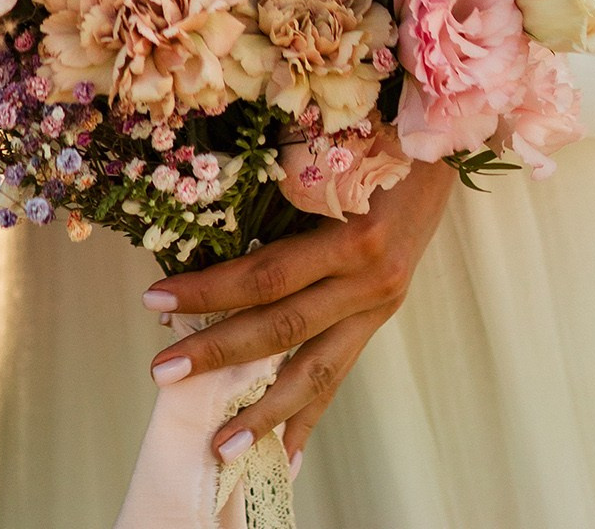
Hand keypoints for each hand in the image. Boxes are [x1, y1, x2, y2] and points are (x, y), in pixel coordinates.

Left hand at [142, 158, 456, 469]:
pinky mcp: (379, 320)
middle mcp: (368, 282)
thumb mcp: (331, 155)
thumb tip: (204, 224)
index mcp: (354, 237)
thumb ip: (280, 190)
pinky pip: (339, 375)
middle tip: (163, 371)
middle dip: (219, 353)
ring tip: (221, 446)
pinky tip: (286, 456)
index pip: (268, 276)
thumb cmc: (376, 138)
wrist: (438, 150)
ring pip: (315, 372)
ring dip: (265, 413)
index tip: (156, 298)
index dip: (211, 290)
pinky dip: (309, 416)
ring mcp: (376, 307)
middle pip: (283, 329)